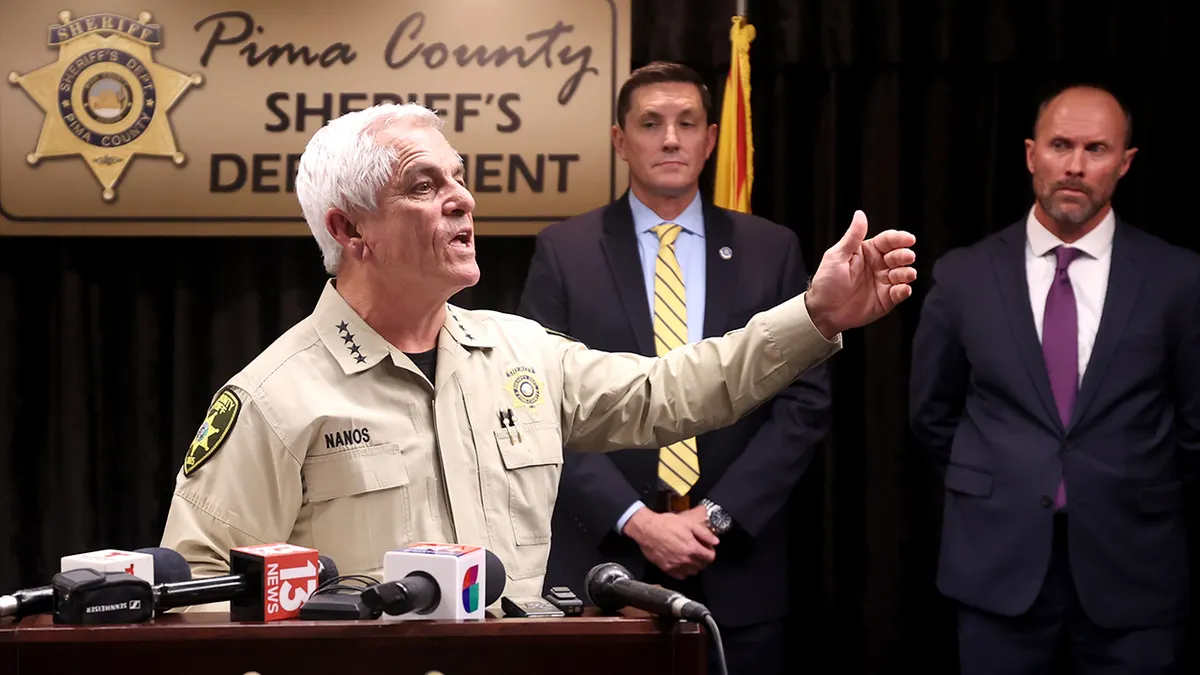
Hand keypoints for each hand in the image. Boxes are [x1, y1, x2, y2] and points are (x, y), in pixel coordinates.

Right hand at [624, 507, 718, 579]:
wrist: (647, 530)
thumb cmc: (666, 524)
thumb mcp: (688, 523)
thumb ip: (704, 533)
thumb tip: (716, 542)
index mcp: (692, 548)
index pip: (710, 558)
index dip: (711, 552)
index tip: (707, 548)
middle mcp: (685, 560)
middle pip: (702, 566)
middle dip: (703, 559)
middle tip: (699, 550)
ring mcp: (676, 566)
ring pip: (693, 572)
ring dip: (695, 566)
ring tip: (690, 556)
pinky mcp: (667, 569)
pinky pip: (681, 576)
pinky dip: (684, 571)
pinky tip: (682, 563)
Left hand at [805, 210, 916, 338]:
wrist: (823, 311)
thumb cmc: (826, 282)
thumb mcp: (837, 256)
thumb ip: (852, 237)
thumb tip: (860, 214)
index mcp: (867, 252)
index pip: (887, 241)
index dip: (899, 238)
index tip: (909, 239)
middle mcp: (878, 265)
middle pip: (898, 256)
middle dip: (904, 255)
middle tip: (907, 257)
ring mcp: (883, 282)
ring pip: (902, 274)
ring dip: (906, 273)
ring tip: (906, 274)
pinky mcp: (886, 299)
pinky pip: (899, 293)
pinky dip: (903, 290)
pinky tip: (903, 288)